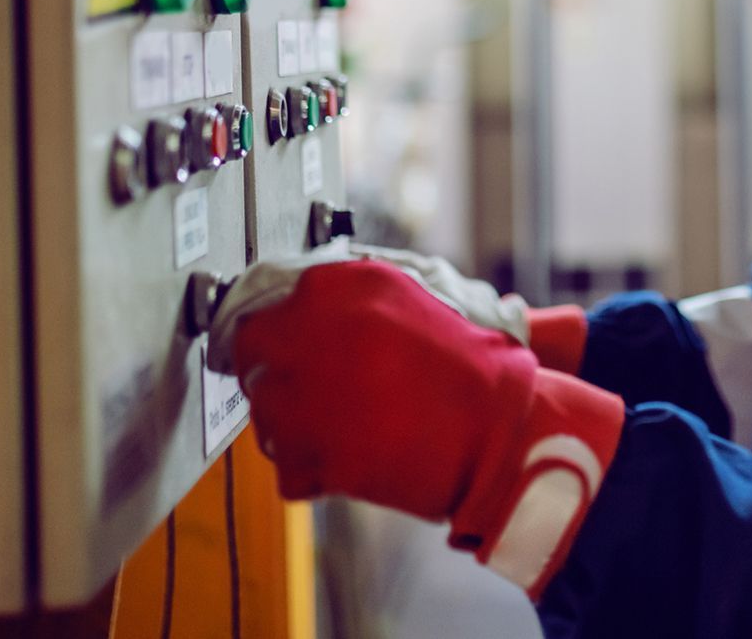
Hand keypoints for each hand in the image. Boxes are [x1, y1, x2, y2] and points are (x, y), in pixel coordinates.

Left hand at [210, 256, 623, 596]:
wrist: (498, 427)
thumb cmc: (470, 365)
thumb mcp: (416, 297)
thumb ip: (355, 296)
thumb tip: (310, 306)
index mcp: (335, 282)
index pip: (265, 297)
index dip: (277, 327)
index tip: (283, 343)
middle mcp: (305, 327)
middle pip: (252, 351)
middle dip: (278, 370)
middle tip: (319, 390)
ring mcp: (298, 391)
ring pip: (264, 410)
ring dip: (293, 420)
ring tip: (351, 425)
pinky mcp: (304, 451)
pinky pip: (287, 463)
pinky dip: (314, 469)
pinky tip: (356, 455)